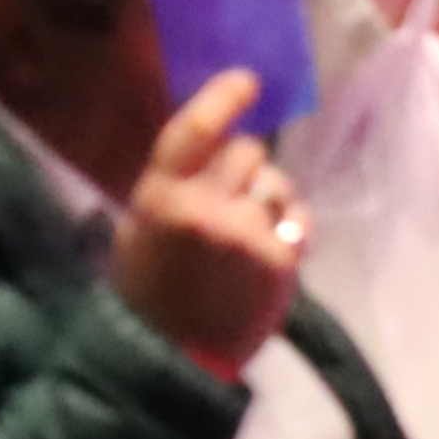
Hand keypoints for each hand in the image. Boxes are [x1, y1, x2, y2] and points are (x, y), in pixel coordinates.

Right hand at [102, 70, 308, 376]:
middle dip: (245, 166)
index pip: (195, 130)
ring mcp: (247, 235)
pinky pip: (297, 219)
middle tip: (234, 195)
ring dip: (267, 197)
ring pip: (275, 184)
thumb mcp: (140, 227)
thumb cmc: (149, 289)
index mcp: (160, 196)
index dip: (223, 97)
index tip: (248, 81)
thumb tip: (216, 143)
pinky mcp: (280, 263)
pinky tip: (270, 248)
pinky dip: (288, 226)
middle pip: (247, 152)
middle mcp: (205, 208)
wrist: (174, 357)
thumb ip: (175, 185)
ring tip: (250, 229)